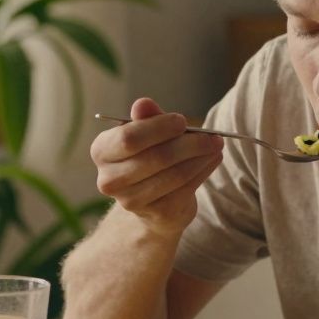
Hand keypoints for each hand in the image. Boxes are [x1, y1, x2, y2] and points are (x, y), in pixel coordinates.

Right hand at [92, 98, 223, 234]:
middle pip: (156, 158)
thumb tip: (143, 104)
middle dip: (190, 144)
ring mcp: (131, 201)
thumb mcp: (147, 133)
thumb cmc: (149, 156)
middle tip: (213, 136)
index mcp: (102, 151)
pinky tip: (212, 160)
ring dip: (201, 157)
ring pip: (176, 175)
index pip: (129, 138)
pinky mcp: (157, 214)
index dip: (159, 128)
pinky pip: (187, 189)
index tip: (182, 121)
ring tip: (216, 145)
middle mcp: (109, 180)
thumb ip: (147, 118)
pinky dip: (204, 171)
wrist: (153, 201)